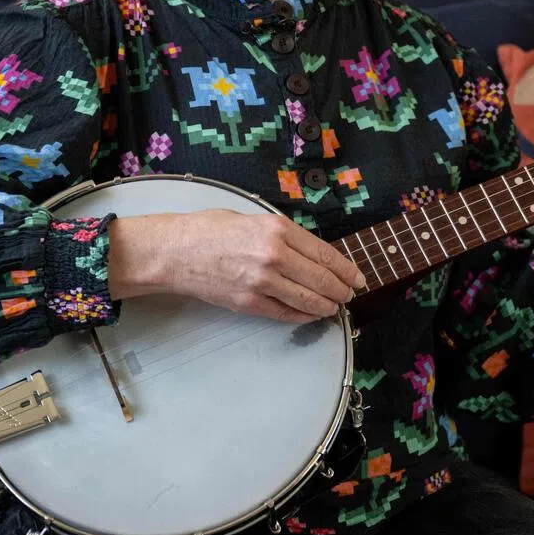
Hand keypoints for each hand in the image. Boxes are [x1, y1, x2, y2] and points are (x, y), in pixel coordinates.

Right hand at [107, 210, 367, 322]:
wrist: (175, 251)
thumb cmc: (211, 229)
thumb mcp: (254, 218)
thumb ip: (282, 235)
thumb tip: (309, 253)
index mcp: (278, 229)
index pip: (324, 254)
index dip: (345, 269)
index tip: (357, 278)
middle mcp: (275, 255)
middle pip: (321, 280)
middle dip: (341, 290)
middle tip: (350, 295)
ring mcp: (262, 282)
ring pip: (307, 300)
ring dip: (326, 306)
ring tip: (334, 307)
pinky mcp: (249, 303)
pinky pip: (285, 313)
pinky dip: (302, 316)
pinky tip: (311, 315)